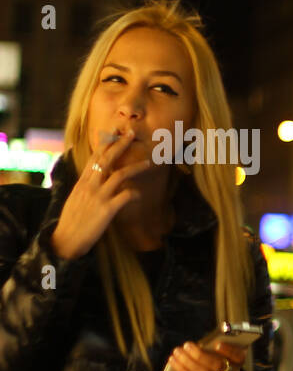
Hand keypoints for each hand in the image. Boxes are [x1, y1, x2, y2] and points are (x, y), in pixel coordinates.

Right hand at [50, 127, 157, 260]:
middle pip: (106, 160)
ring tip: (148, 162)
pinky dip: (134, 193)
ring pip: (120, 175)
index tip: (114, 130)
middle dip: (119, 145)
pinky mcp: (107, 210)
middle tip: (132, 133)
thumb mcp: (76, 198)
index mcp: (82, 182)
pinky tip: (139, 194)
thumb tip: (95, 176)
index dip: (105, 143)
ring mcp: (98, 197)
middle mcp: (89, 185)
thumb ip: (87, 186)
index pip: (94, 157)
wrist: (66, 240)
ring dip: (136, 167)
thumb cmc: (73, 220)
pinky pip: (125, 196)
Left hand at [169, 341, 246, 370]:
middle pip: (216, 366)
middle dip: (199, 355)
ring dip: (187, 362)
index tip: (217, 344)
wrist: (213, 369)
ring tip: (177, 352)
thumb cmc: (216, 351)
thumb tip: (203, 343)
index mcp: (238, 359)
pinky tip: (173, 362)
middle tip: (186, 345)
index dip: (228, 351)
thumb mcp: (219, 345)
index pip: (237, 356)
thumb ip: (215, 342)